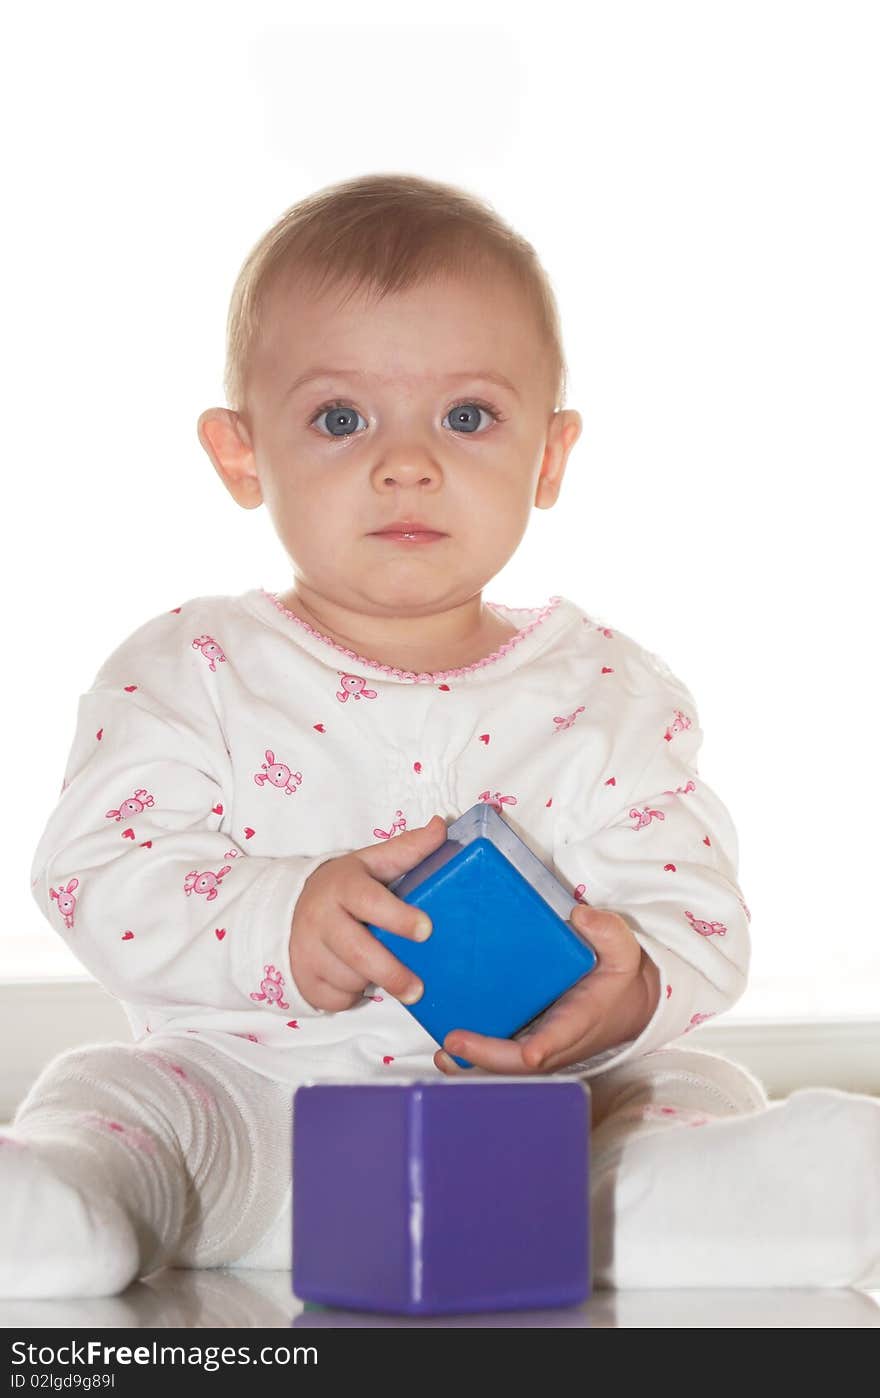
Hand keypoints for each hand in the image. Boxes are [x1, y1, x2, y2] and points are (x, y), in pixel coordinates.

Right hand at [289, 815, 448, 1011]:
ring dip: (373, 981)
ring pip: (348, 978)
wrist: (292, 909)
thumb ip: (407, 849)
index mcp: (342, 885)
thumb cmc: (345, 887)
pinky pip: (336, 999)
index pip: (368, 900)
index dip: (398, 916)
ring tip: (385, 969)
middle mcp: (320, 918)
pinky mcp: (302, 979)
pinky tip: (358, 977)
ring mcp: (307, 950)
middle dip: (391, 973)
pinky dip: (353, 995)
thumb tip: (439, 826)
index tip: (427, 930)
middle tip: (419, 988)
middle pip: (357, 951)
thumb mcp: (371, 863)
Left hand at [434, 904, 659, 1074]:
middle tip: (453, 1041)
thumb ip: (608, 931)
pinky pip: (499, 1059)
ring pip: (506, 1068)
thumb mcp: (623, 950)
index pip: (562, 1037)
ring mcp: (540, 1048)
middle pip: (522, 1063)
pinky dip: (473, 1060)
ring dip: (474, 1065)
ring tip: (443, 1056)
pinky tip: (446, 1052)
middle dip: (488, 1057)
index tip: (532, 1052)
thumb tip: (580, 916)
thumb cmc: (616, 978)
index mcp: (580, 1019)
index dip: (546, 1046)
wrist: (625, 1006)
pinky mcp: (526, 1044)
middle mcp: (557, 1043)